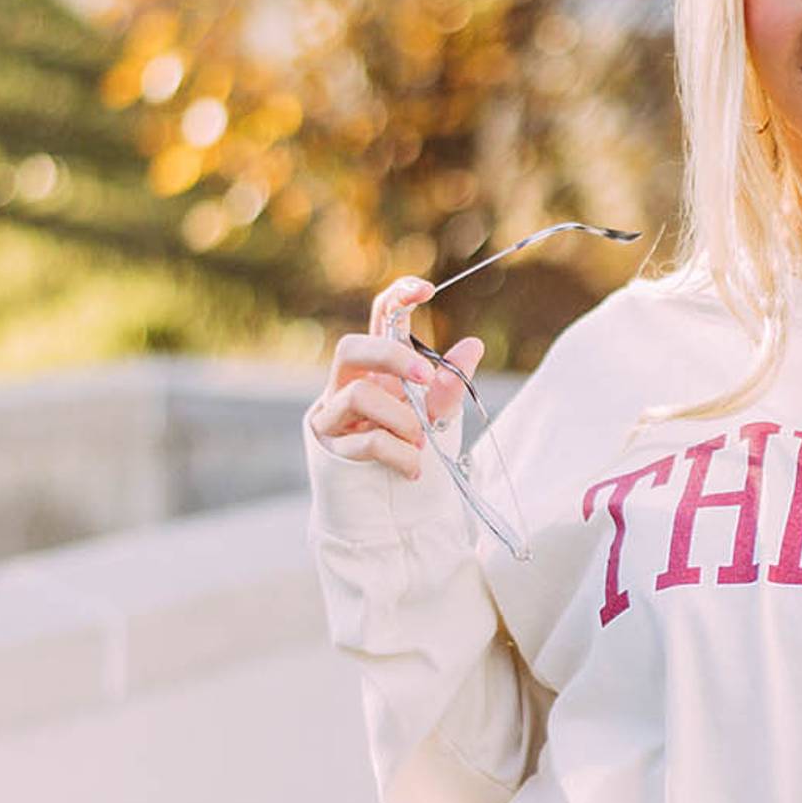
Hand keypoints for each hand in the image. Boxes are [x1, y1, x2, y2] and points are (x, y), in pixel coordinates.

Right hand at [307, 276, 484, 481]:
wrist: (387, 513)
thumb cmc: (409, 456)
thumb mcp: (436, 419)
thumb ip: (449, 387)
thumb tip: (473, 345)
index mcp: (376, 370)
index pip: (379, 320)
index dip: (397, 296)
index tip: (427, 289)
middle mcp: (346, 385)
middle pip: (351, 348)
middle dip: (390, 358)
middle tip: (425, 378)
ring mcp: (331, 415)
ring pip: (358, 397)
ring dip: (401, 420)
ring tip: (419, 443)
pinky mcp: (328, 447)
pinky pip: (367, 441)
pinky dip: (400, 455)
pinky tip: (413, 469)